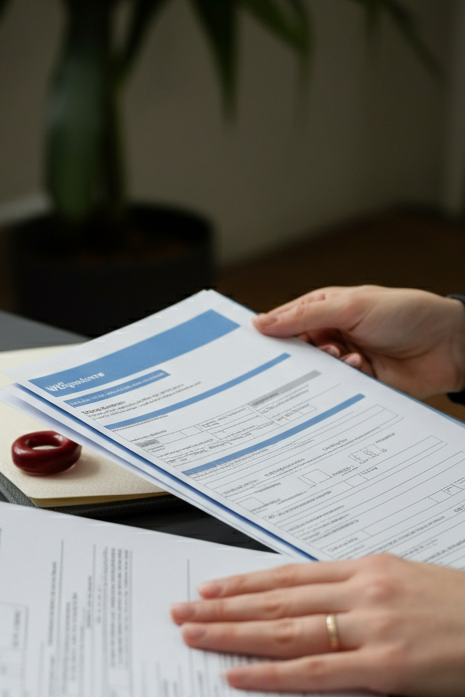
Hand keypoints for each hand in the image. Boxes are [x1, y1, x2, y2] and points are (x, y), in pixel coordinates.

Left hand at [170, 554, 464, 696]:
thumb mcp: (412, 582)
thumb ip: (362, 589)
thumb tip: (312, 599)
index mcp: (367, 568)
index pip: (287, 576)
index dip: (242, 584)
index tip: (207, 589)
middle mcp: (362, 591)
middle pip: (275, 601)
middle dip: (222, 607)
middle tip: (179, 612)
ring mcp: (372, 627)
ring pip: (283, 630)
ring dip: (231, 634)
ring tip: (192, 636)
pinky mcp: (386, 665)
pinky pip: (315, 671)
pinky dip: (271, 673)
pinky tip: (238, 675)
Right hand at [252, 285, 464, 398]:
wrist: (449, 345)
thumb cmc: (407, 314)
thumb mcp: (350, 307)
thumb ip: (304, 316)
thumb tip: (262, 323)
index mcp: (324, 310)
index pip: (284, 323)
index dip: (267, 335)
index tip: (251, 348)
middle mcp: (330, 336)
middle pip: (295, 352)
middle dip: (295, 357)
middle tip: (297, 357)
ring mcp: (343, 360)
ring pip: (314, 373)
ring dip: (324, 368)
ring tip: (343, 357)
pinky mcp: (357, 383)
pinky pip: (335, 390)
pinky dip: (342, 382)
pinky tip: (360, 368)